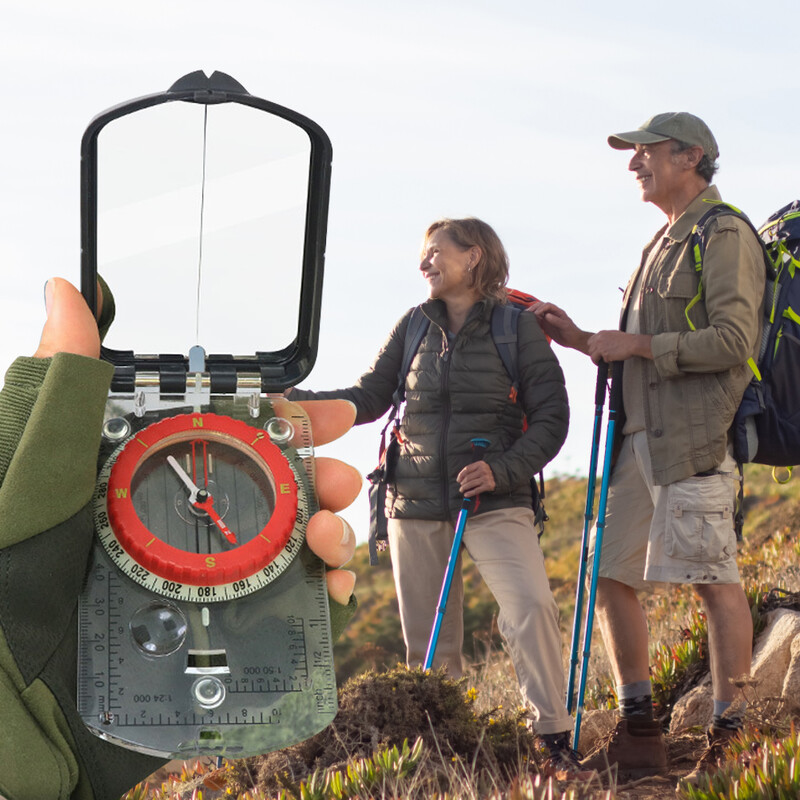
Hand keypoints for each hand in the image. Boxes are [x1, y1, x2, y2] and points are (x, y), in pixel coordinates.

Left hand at [35, 278, 360, 604]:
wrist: (7, 685)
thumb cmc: (12, 560)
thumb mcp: (37, 460)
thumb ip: (63, 381)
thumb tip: (67, 291)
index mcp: (150, 472)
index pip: (236, 434)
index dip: (290, 420)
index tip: (335, 414)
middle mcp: (182, 517)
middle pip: (277, 487)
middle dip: (321, 477)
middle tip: (337, 484)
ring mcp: (204, 574)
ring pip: (291, 542)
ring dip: (329, 532)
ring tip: (328, 539)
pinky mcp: (219, 624)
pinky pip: (288, 601)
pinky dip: (323, 589)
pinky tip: (335, 586)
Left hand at [457, 460, 495, 497]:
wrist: (497, 477)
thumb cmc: (485, 472)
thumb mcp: (480, 467)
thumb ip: (471, 470)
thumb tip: (460, 478)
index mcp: (480, 464)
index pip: (467, 469)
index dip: (461, 475)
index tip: (458, 480)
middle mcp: (483, 470)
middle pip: (468, 477)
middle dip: (462, 483)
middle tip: (461, 486)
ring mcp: (486, 478)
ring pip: (471, 484)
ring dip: (464, 488)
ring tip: (462, 490)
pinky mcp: (488, 485)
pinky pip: (476, 490)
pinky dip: (470, 493)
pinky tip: (466, 494)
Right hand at [531, 301, 591, 352]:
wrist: (573, 340)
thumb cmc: (571, 332)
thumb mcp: (564, 326)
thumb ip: (556, 321)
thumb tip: (546, 315)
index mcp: (557, 312)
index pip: (547, 305)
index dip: (541, 308)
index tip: (536, 314)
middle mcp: (552, 314)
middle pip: (541, 307)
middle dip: (534, 308)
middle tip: (527, 313)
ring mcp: (548, 320)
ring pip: (538, 313)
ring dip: (531, 314)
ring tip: (524, 317)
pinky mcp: (545, 326)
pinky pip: (537, 321)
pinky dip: (532, 321)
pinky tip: (527, 323)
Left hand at [587, 330, 652, 363]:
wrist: (633, 343)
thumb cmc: (626, 340)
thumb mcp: (613, 334)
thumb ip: (606, 337)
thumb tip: (601, 343)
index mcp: (601, 333)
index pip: (590, 342)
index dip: (593, 348)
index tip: (597, 352)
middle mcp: (599, 339)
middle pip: (590, 349)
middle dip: (594, 354)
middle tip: (599, 359)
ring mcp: (601, 346)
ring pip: (592, 356)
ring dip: (596, 360)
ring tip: (600, 363)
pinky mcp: (604, 353)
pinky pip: (600, 360)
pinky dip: (604, 362)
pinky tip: (608, 362)